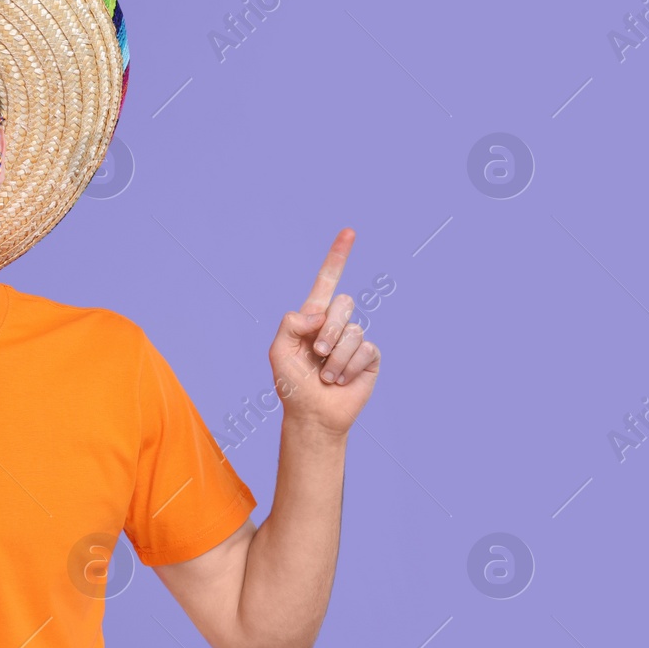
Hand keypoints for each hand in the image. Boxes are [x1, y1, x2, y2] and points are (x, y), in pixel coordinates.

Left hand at [269, 228, 380, 434]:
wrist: (312, 415)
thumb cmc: (292, 385)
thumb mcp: (279, 351)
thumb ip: (291, 323)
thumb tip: (321, 312)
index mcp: (313, 318)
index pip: (327, 282)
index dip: (338, 257)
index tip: (349, 231)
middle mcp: (336, 324)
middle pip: (343, 303)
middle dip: (328, 329)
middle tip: (316, 353)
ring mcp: (354, 340)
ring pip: (353, 330)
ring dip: (335, 357)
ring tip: (326, 376)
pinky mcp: (369, 357)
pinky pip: (365, 349)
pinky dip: (348, 367)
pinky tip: (340, 380)